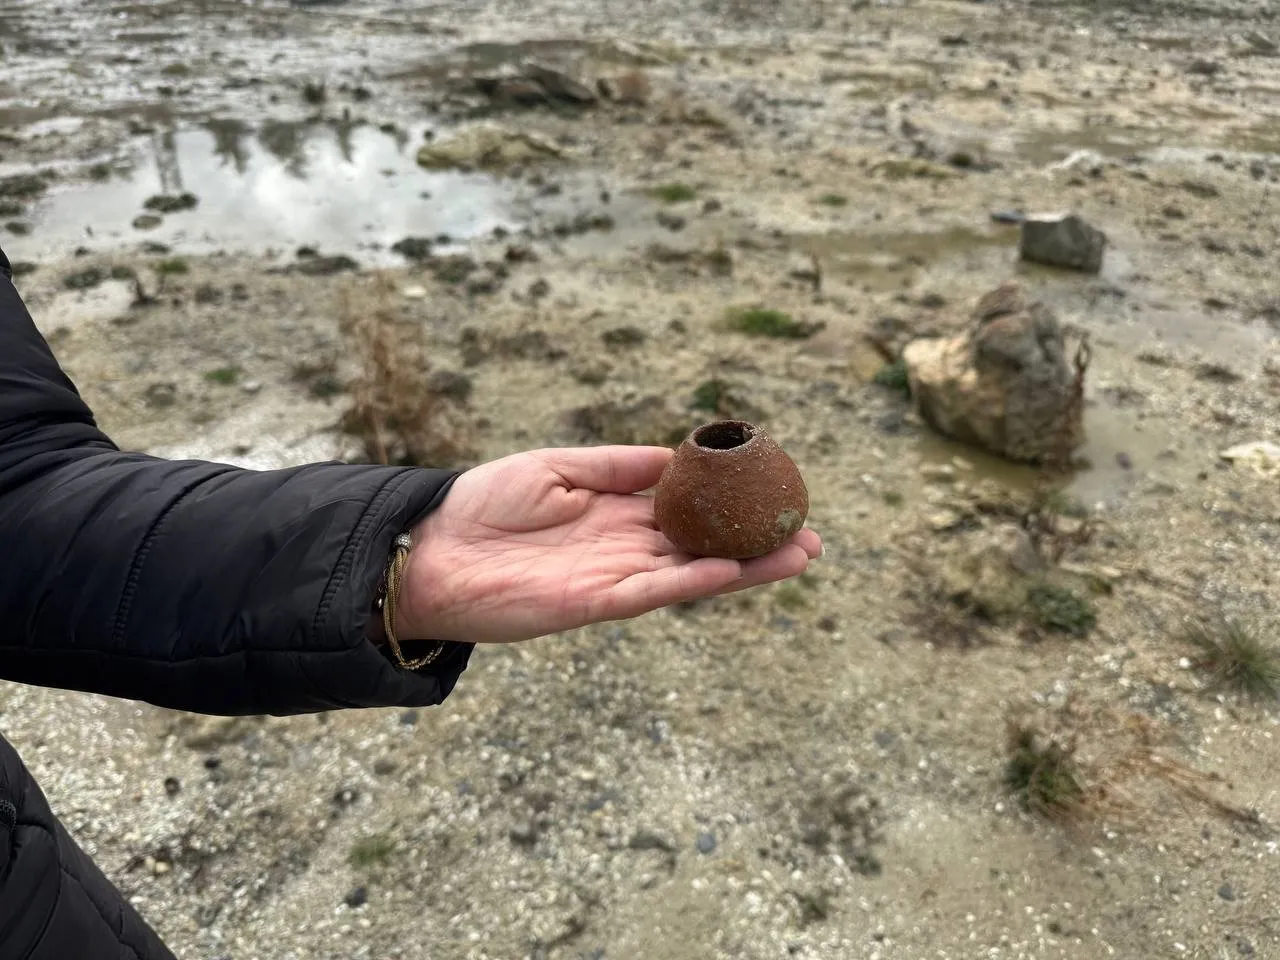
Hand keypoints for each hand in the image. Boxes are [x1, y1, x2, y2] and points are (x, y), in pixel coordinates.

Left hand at [396, 445, 821, 644]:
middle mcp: (624, 548)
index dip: (733, 506)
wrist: (431, 547)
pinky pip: (654, 591)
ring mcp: (613, 577)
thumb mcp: (559, 465)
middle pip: (704, 546)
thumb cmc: (484, 503)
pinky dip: (695, 582)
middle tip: (811, 537)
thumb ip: (618, 467)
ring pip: (692, 572)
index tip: (776, 495)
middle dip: (757, 543)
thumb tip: (675, 457)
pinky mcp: (594, 603)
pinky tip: (734, 570)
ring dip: (745, 568)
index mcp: (616, 513)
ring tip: (798, 556)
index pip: (688, 511)